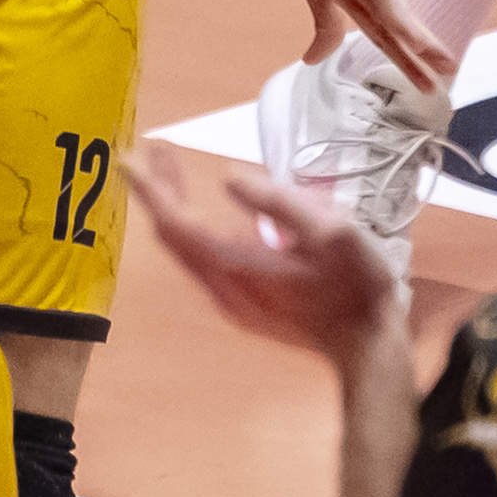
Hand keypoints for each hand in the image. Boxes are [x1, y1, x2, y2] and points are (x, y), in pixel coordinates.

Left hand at [124, 145, 406, 380]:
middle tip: (157, 149)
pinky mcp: (242, 305)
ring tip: (172, 168)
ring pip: (185, 248)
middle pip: (174, 234)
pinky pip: (201, 261)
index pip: (177, 224)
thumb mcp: (332, 233)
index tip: (128, 159)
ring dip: (175, 206)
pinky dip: (192, 227)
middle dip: (161, 189)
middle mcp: (223, 287)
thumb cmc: (357, 288)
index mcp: (239, 267)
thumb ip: (279, 202)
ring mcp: (231, 300)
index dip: (151, 189)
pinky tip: (206, 210)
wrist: (368, 347)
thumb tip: (230, 178)